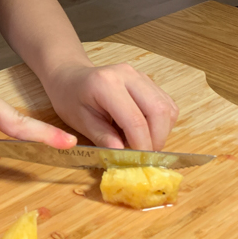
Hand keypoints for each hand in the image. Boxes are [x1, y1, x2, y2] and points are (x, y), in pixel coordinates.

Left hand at [44, 61, 179, 150]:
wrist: (70, 77)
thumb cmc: (70, 99)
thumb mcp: (80, 122)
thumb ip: (103, 138)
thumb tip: (123, 155)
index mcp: (106, 84)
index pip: (134, 119)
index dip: (141, 145)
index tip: (137, 163)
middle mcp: (127, 75)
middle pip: (159, 111)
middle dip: (156, 140)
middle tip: (144, 157)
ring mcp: (140, 76)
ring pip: (167, 108)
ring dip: (161, 132)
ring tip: (142, 143)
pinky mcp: (148, 81)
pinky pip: (167, 104)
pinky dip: (162, 123)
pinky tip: (145, 131)